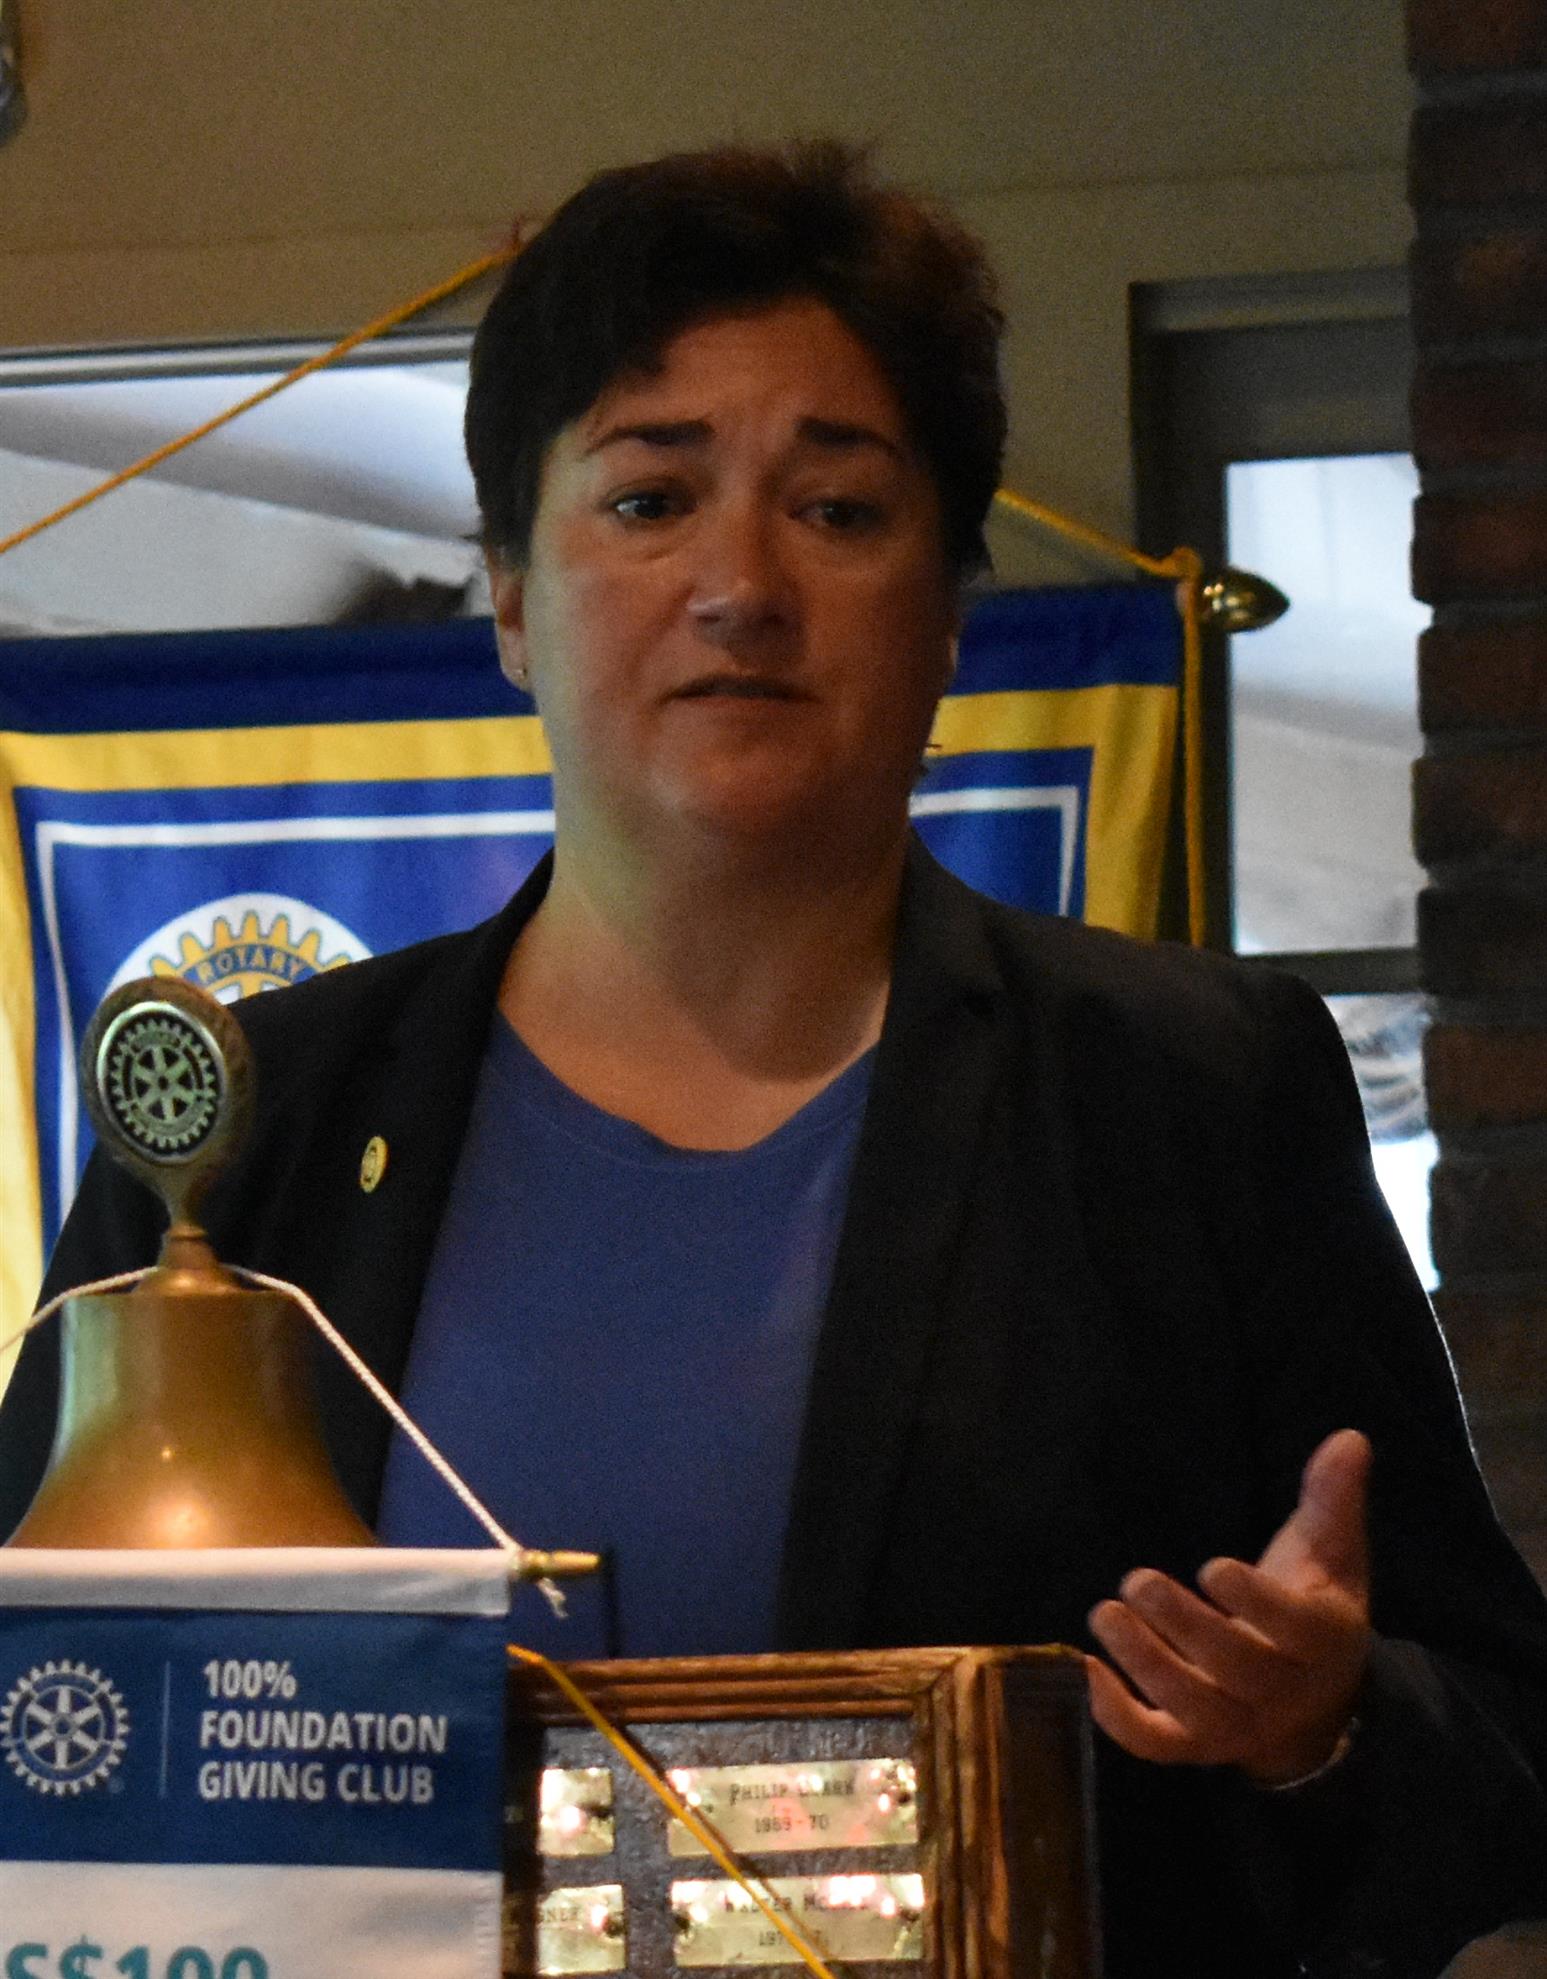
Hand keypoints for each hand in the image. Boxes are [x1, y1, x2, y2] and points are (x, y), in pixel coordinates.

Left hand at [1085, 1428, 1372, 1782]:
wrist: (1316, 1703)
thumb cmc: (1311, 1608)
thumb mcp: (1331, 1552)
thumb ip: (1332, 1497)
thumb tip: (1349, 1438)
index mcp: (1321, 1639)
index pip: (1294, 1628)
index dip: (1255, 1604)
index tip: (1212, 1566)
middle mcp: (1282, 1691)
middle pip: (1236, 1668)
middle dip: (1183, 1626)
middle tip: (1136, 1580)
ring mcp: (1238, 1725)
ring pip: (1194, 1712)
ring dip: (1145, 1664)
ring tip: (1105, 1613)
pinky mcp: (1196, 1745)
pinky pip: (1157, 1744)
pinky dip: (1117, 1717)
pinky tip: (1085, 1667)